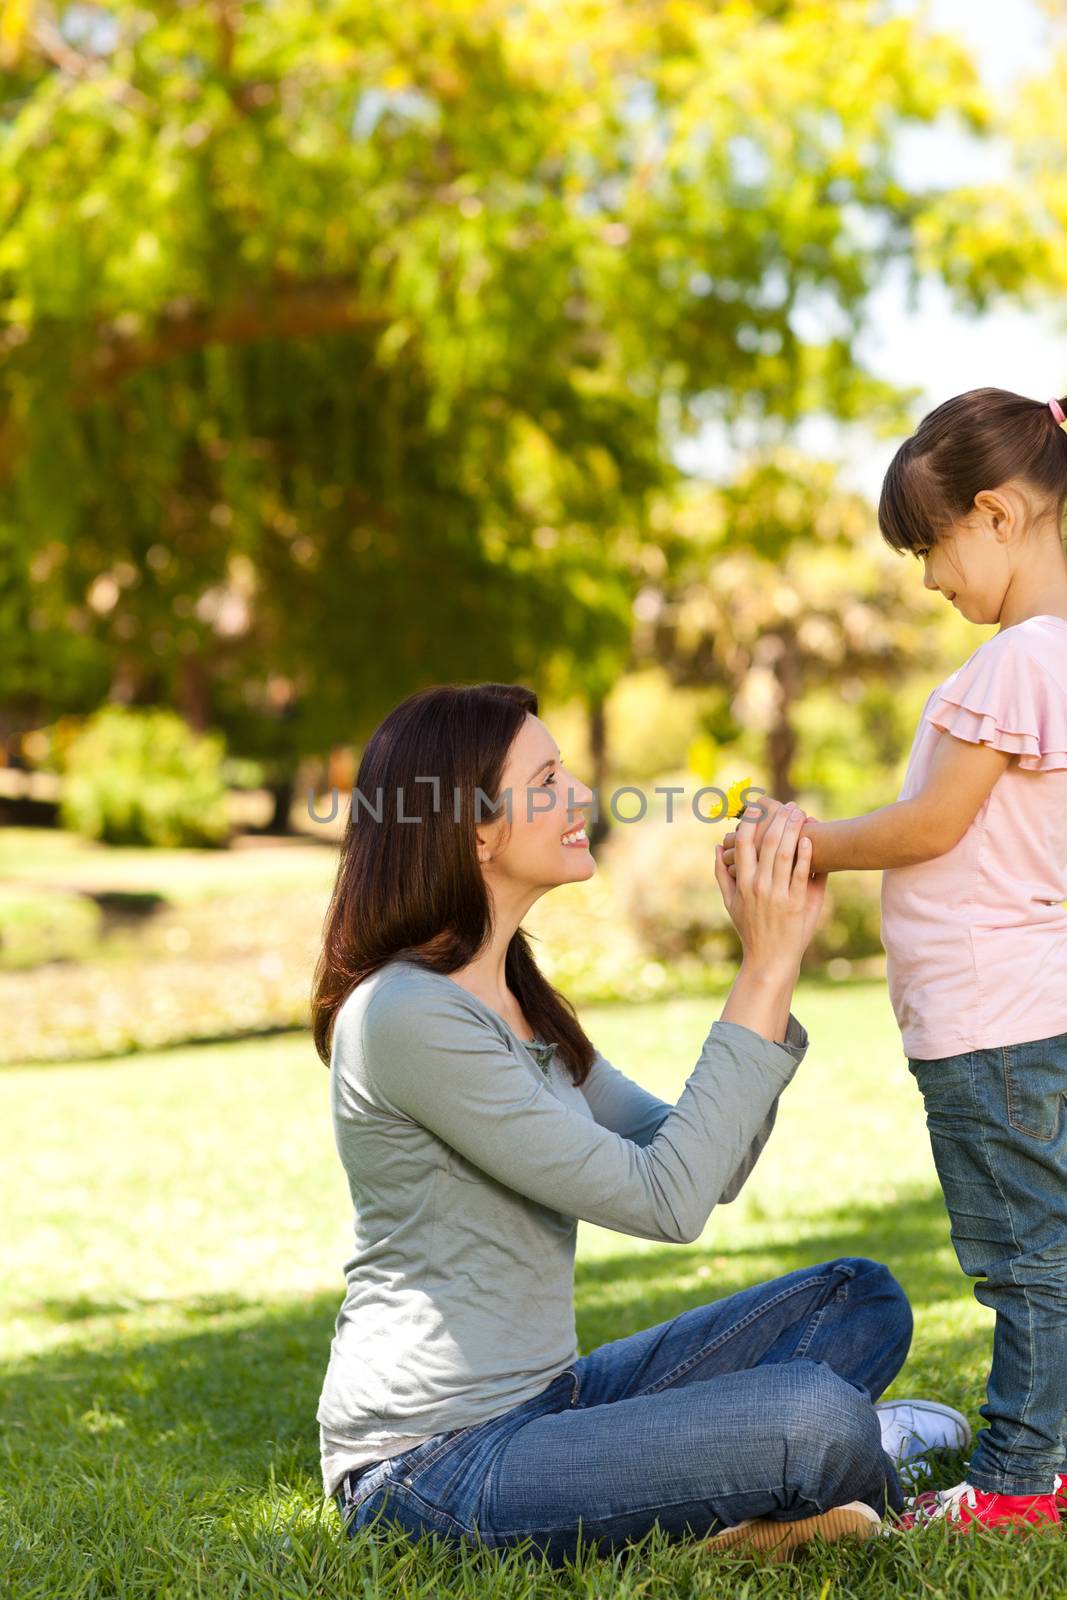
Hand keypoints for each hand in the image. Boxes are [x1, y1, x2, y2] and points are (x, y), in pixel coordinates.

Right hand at [714, 801, 825, 969]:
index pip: (742, 844)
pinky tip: (810, 839)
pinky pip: (801, 874)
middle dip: (778, 820)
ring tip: (801, 814)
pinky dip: (805, 855)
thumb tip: (716, 847)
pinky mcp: (796, 903)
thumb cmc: (750, 930)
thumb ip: (721, 874)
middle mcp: (758, 886)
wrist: (769, 959)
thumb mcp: (730, 903)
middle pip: (767, 843)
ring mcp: (777, 894)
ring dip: (793, 830)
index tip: (758, 808)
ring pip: (785, 854)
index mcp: (742, 883)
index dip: (750, 823)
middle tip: (788, 805)